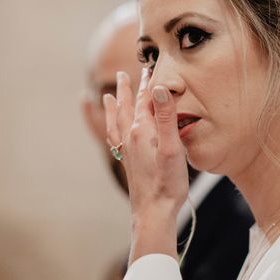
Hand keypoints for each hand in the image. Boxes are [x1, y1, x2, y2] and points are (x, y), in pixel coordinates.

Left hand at [103, 68, 188, 261]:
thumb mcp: (172, 147)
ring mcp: (127, 150)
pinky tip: (112, 130)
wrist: (153, 212)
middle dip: (128, 89)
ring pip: (117, 121)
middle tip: (124, 74)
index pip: (146, 99)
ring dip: (114, 106)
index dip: (148, 83)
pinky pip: (114, 138)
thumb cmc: (167, 182)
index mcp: (142, 130)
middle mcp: (131, 137)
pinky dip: (111, 128)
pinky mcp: (128, 162)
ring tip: (107, 96)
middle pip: (127, 107)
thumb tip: (159, 89)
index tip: (149, 67)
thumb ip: (166, 117)